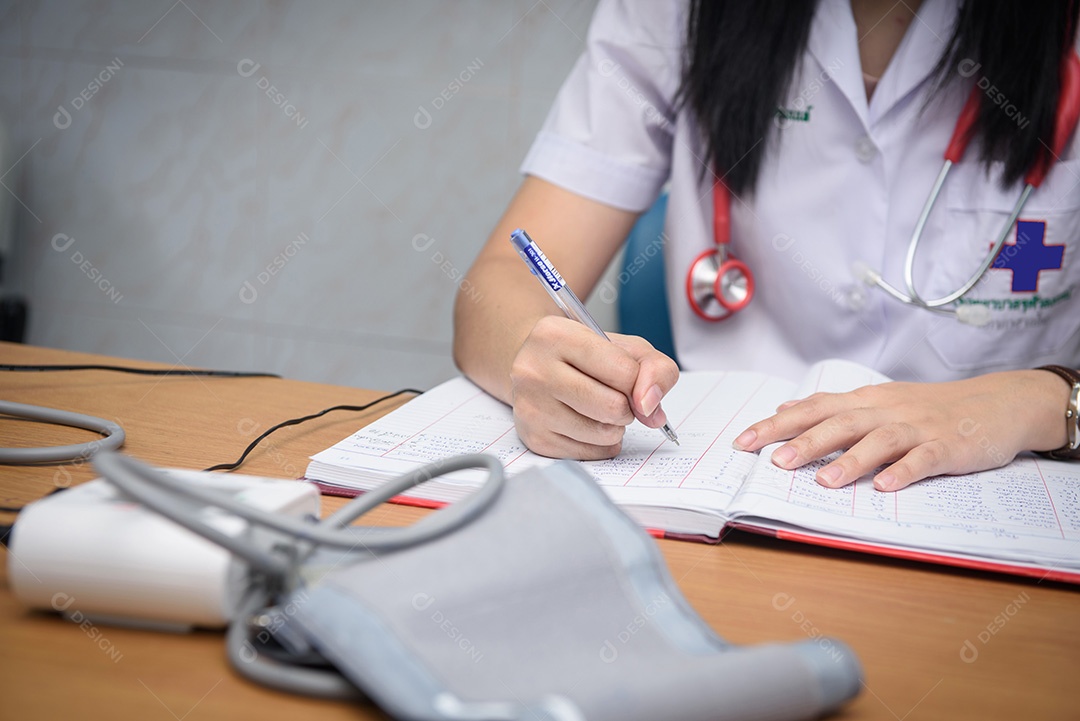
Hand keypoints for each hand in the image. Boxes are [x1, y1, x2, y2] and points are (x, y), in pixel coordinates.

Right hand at [509, 315, 679, 458]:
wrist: (536, 368)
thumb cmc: (582, 356)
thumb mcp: (623, 346)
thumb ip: (655, 369)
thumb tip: (652, 412)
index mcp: (557, 336)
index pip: (624, 372)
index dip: (639, 382)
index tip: (630, 380)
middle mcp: (535, 371)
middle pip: (613, 407)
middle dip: (627, 407)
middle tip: (614, 396)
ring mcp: (531, 407)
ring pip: (602, 434)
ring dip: (614, 427)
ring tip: (599, 409)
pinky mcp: (534, 438)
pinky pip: (590, 454)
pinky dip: (599, 444)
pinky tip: (586, 424)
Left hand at [732, 370, 1069, 490]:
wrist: (999, 402)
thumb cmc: (930, 407)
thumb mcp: (878, 401)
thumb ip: (832, 407)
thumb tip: (785, 410)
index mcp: (865, 400)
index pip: (814, 408)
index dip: (778, 423)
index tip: (743, 441)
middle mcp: (886, 410)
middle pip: (840, 422)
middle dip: (804, 441)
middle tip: (774, 461)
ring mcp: (918, 427)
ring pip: (879, 440)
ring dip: (850, 460)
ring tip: (823, 481)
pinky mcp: (949, 446)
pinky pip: (924, 459)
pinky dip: (904, 471)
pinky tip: (885, 487)